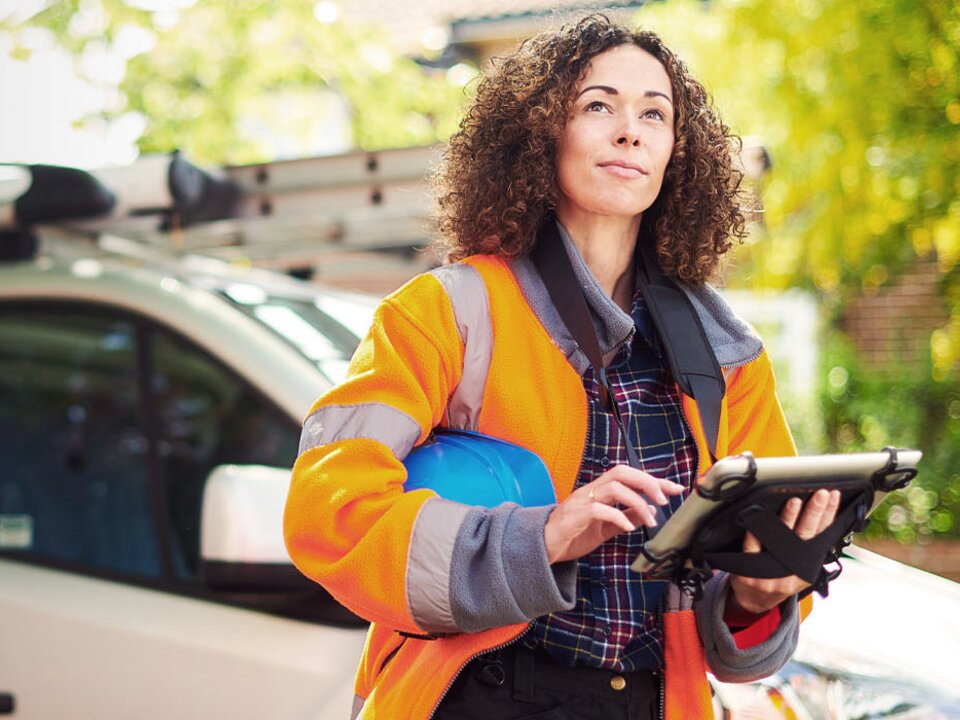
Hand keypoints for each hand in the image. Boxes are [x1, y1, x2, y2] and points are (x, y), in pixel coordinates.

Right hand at [543, 465, 684, 563]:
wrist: (544, 545)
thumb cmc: (574, 533)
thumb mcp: (606, 526)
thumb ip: (626, 517)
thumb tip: (651, 511)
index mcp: (601, 490)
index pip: (631, 476)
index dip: (654, 480)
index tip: (676, 488)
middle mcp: (592, 489)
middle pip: (622, 472)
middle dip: (647, 482)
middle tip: (665, 500)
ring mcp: (583, 500)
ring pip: (613, 487)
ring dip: (637, 501)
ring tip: (650, 519)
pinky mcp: (575, 515)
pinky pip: (599, 509)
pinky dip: (618, 516)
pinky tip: (628, 528)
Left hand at [727, 488, 841, 614]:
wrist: (754, 601)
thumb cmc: (778, 580)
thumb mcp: (799, 568)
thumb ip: (807, 548)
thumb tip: (821, 516)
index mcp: (806, 567)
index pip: (821, 535)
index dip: (828, 515)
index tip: (833, 497)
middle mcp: (791, 570)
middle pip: (806, 536)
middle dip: (815, 512)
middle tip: (820, 494)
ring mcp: (770, 573)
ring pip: (781, 540)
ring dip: (789, 518)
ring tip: (795, 501)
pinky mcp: (750, 572)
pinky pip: (753, 549)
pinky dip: (755, 534)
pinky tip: (758, 519)